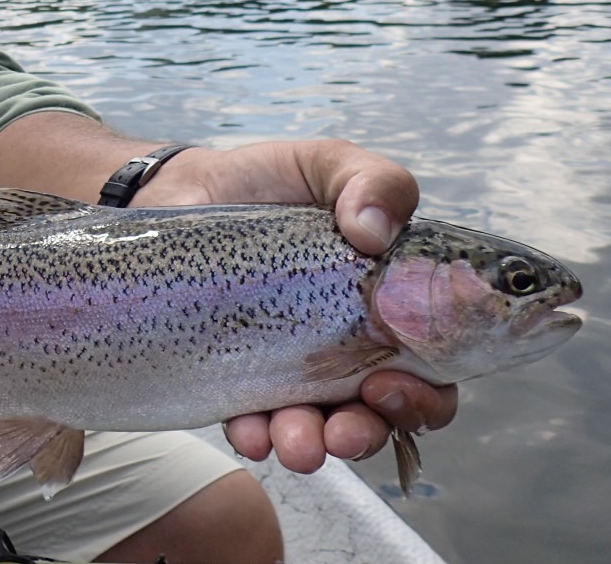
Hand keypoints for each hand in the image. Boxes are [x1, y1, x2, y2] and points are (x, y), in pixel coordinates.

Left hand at [136, 138, 458, 471]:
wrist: (180, 187)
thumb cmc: (267, 179)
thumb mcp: (326, 164)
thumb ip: (373, 181)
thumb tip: (376, 232)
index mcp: (387, 305)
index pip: (430, 369)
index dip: (426, 395)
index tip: (391, 384)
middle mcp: (347, 346)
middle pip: (380, 413)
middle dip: (368, 433)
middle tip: (346, 429)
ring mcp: (291, 366)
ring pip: (318, 429)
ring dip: (314, 445)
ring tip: (296, 442)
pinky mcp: (236, 375)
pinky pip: (253, 422)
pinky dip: (256, 435)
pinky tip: (248, 430)